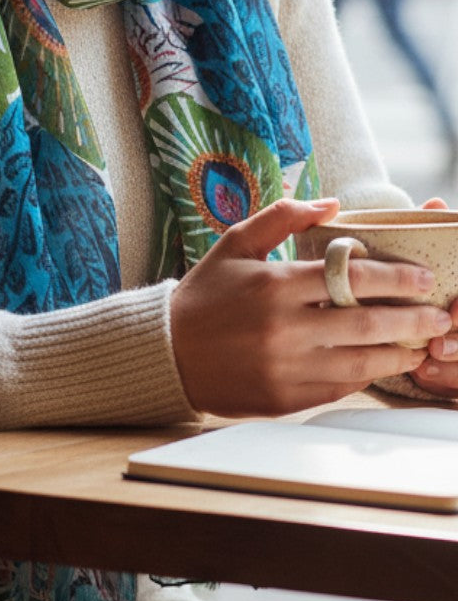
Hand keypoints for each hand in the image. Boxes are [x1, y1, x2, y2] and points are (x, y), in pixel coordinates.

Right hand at [170, 198, 452, 416]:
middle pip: (370, 322)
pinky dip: (367, 373)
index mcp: (275, 284)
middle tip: (438, 313)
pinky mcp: (288, 397)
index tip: (423, 278)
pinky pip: (343, 386)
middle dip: (413, 317)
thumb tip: (331, 203)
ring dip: (399, 351)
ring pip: (364, 360)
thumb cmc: (205, 294)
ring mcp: (288, 366)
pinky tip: (378, 362)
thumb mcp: (235, 243)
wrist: (169, 351)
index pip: (353, 277)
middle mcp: (285, 327)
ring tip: (419, 343)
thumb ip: (282, 217)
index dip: (397, 277)